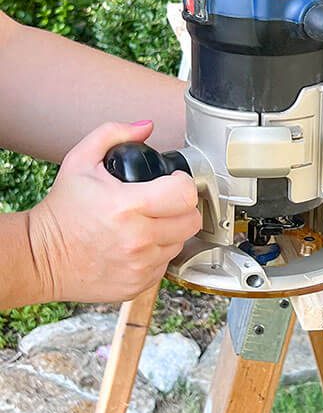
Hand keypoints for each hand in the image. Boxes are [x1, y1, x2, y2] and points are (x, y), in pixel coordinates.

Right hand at [28, 121, 201, 303]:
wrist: (41, 257)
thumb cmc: (62, 211)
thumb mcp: (80, 161)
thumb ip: (114, 134)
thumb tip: (146, 127)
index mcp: (127, 206)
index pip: (185, 195)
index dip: (183, 184)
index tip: (173, 183)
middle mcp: (138, 239)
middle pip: (191, 221)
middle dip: (181, 208)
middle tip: (164, 203)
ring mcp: (140, 266)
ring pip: (180, 243)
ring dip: (170, 232)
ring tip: (147, 223)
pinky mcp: (138, 285)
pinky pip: (165, 265)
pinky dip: (158, 254)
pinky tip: (138, 245)